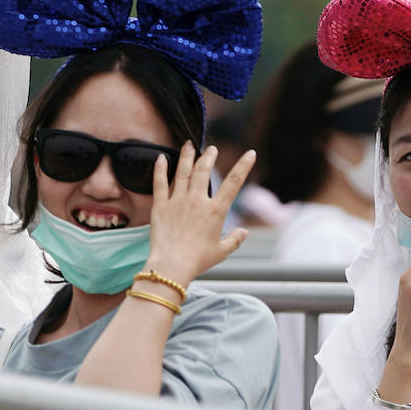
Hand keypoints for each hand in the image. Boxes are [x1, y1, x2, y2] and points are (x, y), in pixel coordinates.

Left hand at [143, 144, 253, 287]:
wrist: (172, 265)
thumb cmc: (197, 261)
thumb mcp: (221, 252)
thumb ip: (234, 240)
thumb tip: (243, 232)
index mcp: (216, 211)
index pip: (234, 183)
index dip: (243, 166)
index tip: (250, 153)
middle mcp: (197, 201)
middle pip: (204, 171)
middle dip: (209, 157)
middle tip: (212, 149)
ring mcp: (178, 202)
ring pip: (183, 172)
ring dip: (187, 156)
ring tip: (189, 144)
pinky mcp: (160, 206)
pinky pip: (159, 183)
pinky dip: (160, 169)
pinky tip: (161, 157)